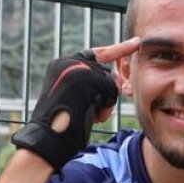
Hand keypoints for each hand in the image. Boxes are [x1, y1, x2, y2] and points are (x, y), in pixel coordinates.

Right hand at [11, 39, 139, 168]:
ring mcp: (76, 68)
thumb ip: (91, 85)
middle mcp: (68, 62)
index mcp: (62, 65)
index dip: (117, 50)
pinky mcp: (85, 77)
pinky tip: (91, 116)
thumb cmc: (64, 126)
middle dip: (106, 95)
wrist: (48, 139)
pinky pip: (110, 89)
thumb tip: (117, 79)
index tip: (135, 43)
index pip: (96, 54)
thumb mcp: (76, 99)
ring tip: (87, 115)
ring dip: (104, 102)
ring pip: (109, 81)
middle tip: (91, 112)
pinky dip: (106, 106)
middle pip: (105, 73)